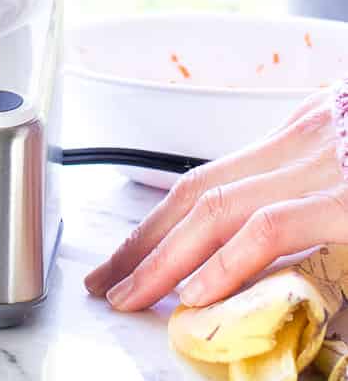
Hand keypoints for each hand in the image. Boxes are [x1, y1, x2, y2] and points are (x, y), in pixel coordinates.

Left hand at [86, 90, 347, 311]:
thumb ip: (313, 186)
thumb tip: (281, 222)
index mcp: (303, 133)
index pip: (213, 176)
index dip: (162, 217)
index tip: (128, 253)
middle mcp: (303, 140)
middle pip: (198, 190)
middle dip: (143, 240)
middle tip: (105, 280)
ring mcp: (321, 166)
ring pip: (218, 207)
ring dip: (163, 256)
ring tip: (128, 295)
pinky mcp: (345, 202)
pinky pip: (269, 227)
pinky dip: (227, 261)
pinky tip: (194, 293)